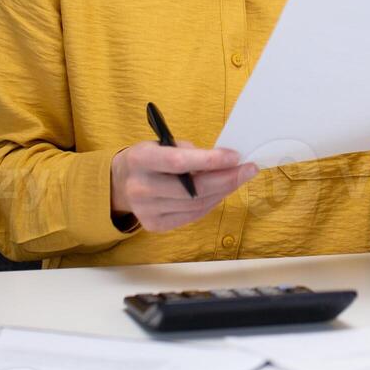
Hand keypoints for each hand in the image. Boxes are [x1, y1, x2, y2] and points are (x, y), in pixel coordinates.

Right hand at [110, 140, 258, 232]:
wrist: (121, 184)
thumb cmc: (149, 159)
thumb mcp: (162, 144)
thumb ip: (190, 152)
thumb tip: (226, 162)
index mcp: (141, 160)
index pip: (180, 162)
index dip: (211, 160)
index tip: (235, 156)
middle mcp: (141, 188)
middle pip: (193, 189)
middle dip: (227, 179)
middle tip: (248, 169)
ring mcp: (147, 211)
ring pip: (197, 204)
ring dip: (223, 191)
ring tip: (237, 178)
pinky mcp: (155, 225)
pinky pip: (192, 216)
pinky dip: (211, 203)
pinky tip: (220, 192)